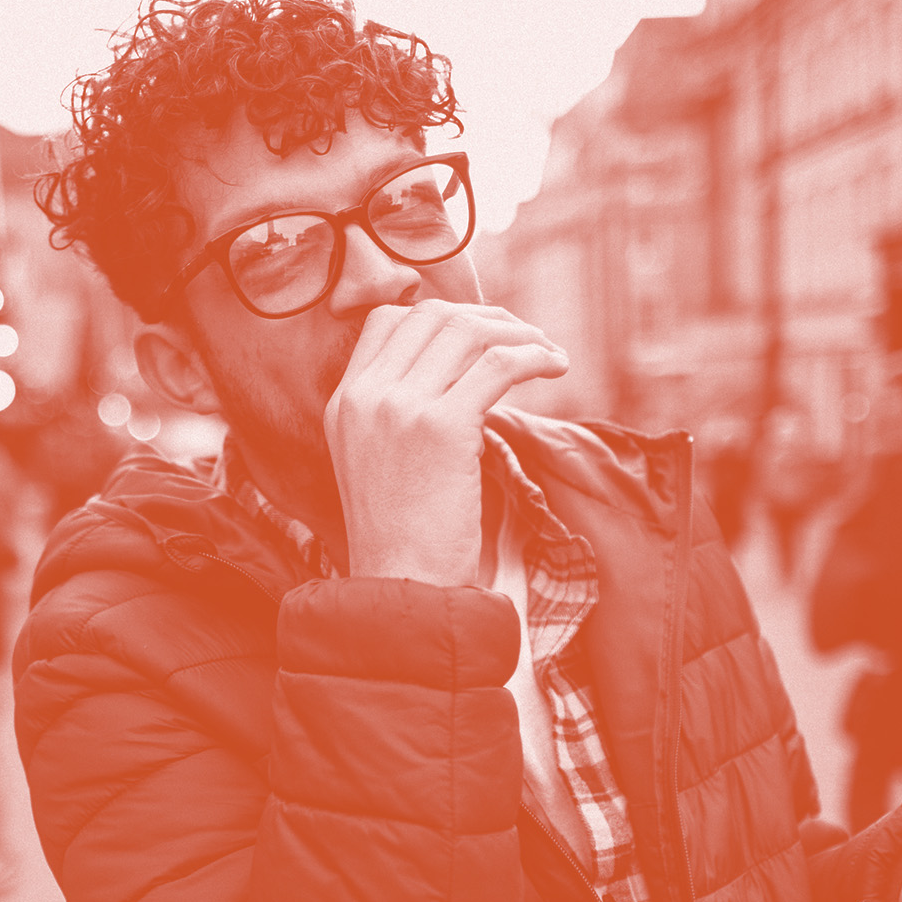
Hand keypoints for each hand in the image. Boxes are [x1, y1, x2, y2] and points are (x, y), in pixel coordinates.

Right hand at [324, 301, 565, 586]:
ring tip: (548, 353)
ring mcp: (399, 407)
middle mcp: (366, 395)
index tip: (481, 335)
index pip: (387, 320)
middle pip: (432, 317)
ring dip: (519, 334)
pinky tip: (557, 367)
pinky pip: (498, 364)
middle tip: (525, 338)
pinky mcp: (441, 426)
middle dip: (488, 318)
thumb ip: (399, 413)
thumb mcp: (378, 462)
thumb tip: (462, 374)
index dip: (441, 316)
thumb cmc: (404, 536)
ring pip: (468, 333)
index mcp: (344, 401)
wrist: (401, 585)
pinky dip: (535, 356)